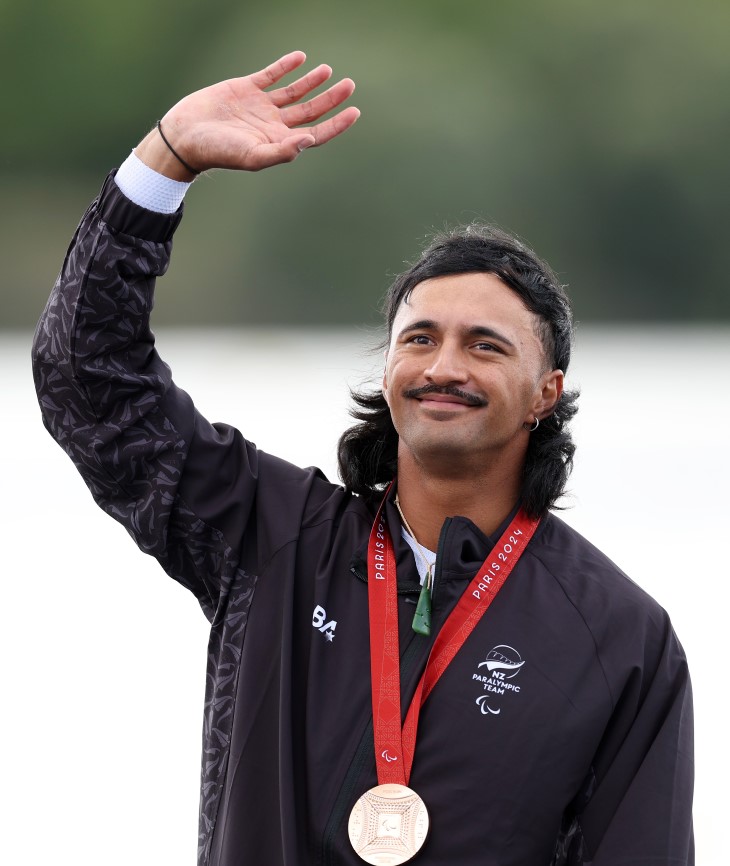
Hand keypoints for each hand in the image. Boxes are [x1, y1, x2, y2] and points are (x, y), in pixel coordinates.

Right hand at [135, 50, 359, 179]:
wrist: (186, 136)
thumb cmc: (219, 152)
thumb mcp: (253, 156)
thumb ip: (283, 151)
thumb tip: (310, 139)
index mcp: (279, 142)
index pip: (316, 133)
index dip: (336, 123)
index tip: (354, 111)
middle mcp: (273, 124)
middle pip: (310, 110)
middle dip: (331, 99)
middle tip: (350, 85)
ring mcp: (260, 106)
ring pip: (294, 92)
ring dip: (312, 81)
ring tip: (328, 70)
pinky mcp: (246, 89)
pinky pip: (271, 75)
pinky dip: (286, 66)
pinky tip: (300, 58)